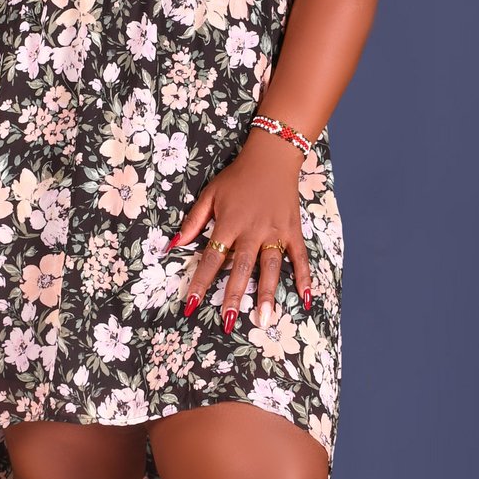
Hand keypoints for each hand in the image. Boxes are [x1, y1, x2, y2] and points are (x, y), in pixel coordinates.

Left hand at [168, 139, 312, 330]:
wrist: (272, 157)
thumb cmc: (237, 178)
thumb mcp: (210, 195)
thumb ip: (193, 222)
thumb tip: (172, 246)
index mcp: (229, 223)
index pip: (210, 258)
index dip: (199, 282)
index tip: (190, 305)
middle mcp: (252, 231)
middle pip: (241, 267)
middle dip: (233, 295)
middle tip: (228, 321)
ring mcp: (276, 232)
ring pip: (271, 266)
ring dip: (266, 293)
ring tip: (264, 319)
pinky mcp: (293, 231)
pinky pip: (300, 258)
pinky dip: (304, 278)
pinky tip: (305, 299)